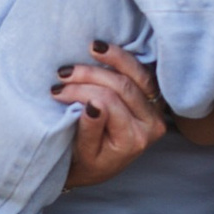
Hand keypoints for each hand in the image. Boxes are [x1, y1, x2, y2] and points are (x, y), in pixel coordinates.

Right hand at [54, 42, 166, 188]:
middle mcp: (151, 124)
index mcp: (134, 139)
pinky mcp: (154, 97)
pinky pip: (144, 72)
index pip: (108, 104)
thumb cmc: (89, 162)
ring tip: (91, 48)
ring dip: (114, 57)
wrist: (102, 165)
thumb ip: (90, 130)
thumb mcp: (85, 153)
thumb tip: (92, 104)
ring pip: (139, 74)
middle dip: (91, 75)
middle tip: (63, 73)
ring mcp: (156, 109)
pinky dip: (126, 59)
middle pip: (124, 87)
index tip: (56, 90)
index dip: (82, 92)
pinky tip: (108, 49)